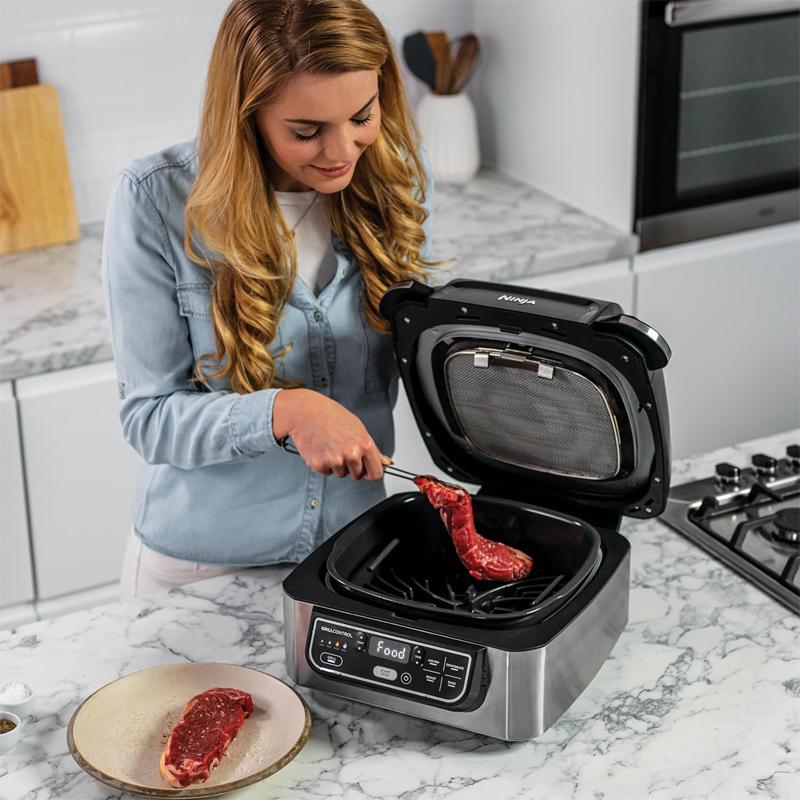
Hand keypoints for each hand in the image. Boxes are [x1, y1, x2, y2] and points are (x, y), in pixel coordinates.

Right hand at [272, 389, 389, 479]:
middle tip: (342, 449)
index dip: (371, 472)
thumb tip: (385, 461)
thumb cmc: (330, 415)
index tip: (366, 469)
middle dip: (352, 467)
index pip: (376, 473)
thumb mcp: (358, 428)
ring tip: (330, 445)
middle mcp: (351, 453)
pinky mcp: (319, 464)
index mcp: (365, 444)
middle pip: (358, 475)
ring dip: (336, 464)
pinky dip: (323, 464)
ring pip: (341, 474)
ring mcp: (335, 460)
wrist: (305, 411)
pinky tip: (321, 448)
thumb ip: (372, 448)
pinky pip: (327, 472)